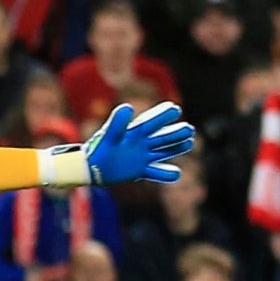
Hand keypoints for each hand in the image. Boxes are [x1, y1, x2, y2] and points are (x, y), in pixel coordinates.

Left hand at [59, 102, 197, 184]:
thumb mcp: (108, 136)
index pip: (150, 122)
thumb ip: (117, 123)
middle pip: (161, 137)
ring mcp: (141, 156)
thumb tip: (127, 107)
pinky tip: (176, 173)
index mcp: (133, 132)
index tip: (174, 108)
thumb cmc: (98, 149)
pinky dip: (166, 173)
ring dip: (176, 147)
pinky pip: (155, 171)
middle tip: (189, 129)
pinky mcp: (140, 170)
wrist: (90, 166)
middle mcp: (140, 143)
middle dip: (175, 133)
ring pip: (162, 150)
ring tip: (189, 141)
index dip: (162, 116)